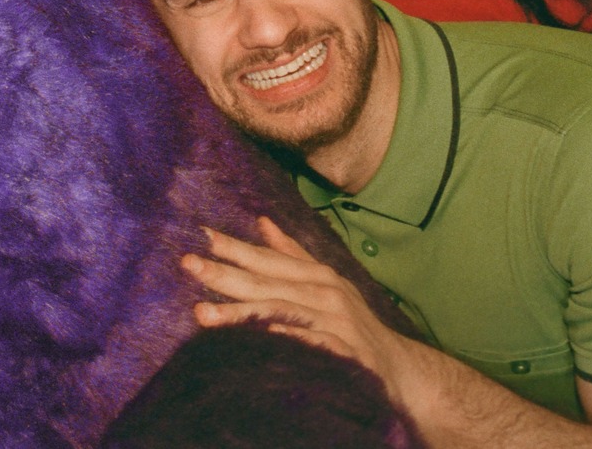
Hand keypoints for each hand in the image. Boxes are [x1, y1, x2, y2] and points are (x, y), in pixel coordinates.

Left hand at [184, 218, 422, 398]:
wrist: (402, 370)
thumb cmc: (354, 324)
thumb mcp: (326, 283)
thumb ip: (292, 254)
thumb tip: (262, 221)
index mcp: (317, 276)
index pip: (268, 258)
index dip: (234, 247)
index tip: (201, 237)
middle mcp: (325, 294)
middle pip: (267, 282)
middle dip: (224, 273)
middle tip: (189, 265)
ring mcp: (335, 324)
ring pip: (280, 312)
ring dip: (240, 313)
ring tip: (202, 313)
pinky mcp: (345, 354)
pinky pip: (308, 345)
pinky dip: (283, 340)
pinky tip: (257, 340)